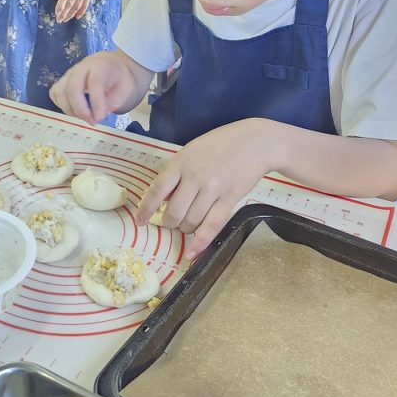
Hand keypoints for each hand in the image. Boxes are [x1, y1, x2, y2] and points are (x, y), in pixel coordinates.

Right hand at [50, 52, 138, 124]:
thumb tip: (97, 116)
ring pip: (60, 91)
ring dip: (70, 109)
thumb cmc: (119, 78)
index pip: (94, 81)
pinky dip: (61, 105)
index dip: (96, 101)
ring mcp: (69, 74)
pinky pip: (55, 93)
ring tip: (84, 118)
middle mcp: (81, 68)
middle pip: (72, 86)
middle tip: (91, 121)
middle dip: (80, 108)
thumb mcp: (126, 88)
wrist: (113, 66)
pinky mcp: (62, 81)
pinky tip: (74, 111)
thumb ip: (112, 101)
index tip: (99, 118)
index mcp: (100, 66)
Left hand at [53, 0, 101, 22]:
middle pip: (71, 3)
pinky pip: (86, 4)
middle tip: (59, 20)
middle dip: (64, 13)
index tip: (56, 13)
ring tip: (65, 20)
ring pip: (78, 5)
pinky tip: (77, 17)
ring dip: (71, 14)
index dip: (60, 5)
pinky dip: (81, 11)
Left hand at [135, 119, 270, 259]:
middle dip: (169, 223)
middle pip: (174, 212)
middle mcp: (194, 177)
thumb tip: (162, 198)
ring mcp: (213, 189)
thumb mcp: (191, 150)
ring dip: (185, 229)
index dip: (146, 209)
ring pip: (191, 222)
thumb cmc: (221, 143)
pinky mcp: (230, 199)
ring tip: (187, 224)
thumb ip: (176, 172)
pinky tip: (192, 253)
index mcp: (181, 162)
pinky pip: (211, 226)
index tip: (140, 221)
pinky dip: (200, 243)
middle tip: (171, 222)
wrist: (255, 142)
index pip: (157, 190)